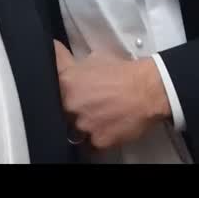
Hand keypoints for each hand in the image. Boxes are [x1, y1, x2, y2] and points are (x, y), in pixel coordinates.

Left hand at [54, 41, 171, 150]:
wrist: (148, 90)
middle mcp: (71, 104)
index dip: (57, 84)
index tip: (63, 86)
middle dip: (74, 105)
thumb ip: (72, 63)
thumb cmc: (124, 73)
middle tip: (90, 101)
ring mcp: (83, 124)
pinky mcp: (97, 140)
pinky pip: (91, 142)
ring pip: (76, 127)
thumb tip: (60, 56)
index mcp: (67, 81)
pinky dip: (98, 135)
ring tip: (102, 113)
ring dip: (86, 121)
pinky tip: (109, 124)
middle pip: (63, 108)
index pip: (50, 81)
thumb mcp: (94, 57)